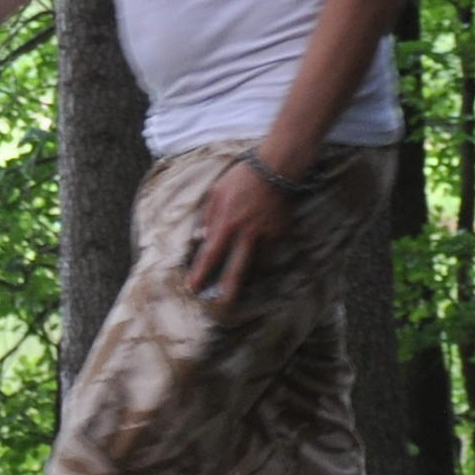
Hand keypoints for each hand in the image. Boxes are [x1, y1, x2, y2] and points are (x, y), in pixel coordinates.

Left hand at [185, 155, 292, 312]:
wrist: (275, 169)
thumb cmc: (241, 178)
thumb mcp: (216, 193)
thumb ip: (208, 218)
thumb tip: (202, 239)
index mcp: (226, 223)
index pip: (211, 254)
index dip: (201, 272)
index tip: (193, 287)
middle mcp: (246, 233)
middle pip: (237, 267)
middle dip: (229, 288)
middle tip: (223, 306)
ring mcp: (266, 234)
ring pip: (256, 261)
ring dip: (248, 270)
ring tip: (242, 280)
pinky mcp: (281, 232)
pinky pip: (269, 247)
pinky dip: (262, 249)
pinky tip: (259, 242)